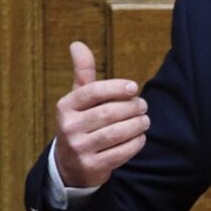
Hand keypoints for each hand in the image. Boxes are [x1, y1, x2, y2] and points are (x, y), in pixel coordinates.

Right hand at [53, 41, 149, 186]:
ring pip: (117, 133)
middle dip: (132, 107)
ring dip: (137, 125)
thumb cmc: (81, 123)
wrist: (70, 165)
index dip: (116, 88)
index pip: (93, 92)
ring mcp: (79, 148)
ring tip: (145, 120)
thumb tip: (77, 43)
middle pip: (109, 113)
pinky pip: (121, 152)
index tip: (134, 88)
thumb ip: (82, 72)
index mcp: (65, 107)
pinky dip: (136, 143)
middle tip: (144, 106)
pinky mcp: (92, 166)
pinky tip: (140, 137)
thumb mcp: (77, 98)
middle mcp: (69, 127)